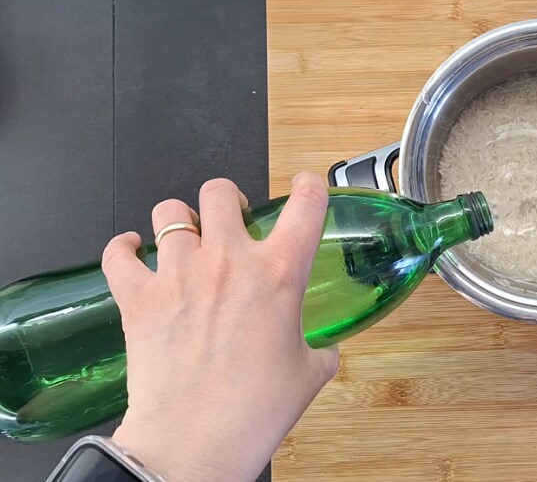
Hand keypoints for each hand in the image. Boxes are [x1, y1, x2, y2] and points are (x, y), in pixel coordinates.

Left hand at [101, 173, 337, 481]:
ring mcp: (178, 276)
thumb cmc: (254, 412)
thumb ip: (319, 348)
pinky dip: (125, 248)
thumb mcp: (309, 374)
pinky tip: (132, 251)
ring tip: (184, 238)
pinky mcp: (138, 298)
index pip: (306, 205)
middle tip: (232, 221)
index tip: (308, 187)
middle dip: (228, 200)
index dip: (311, 187)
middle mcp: (228, 263)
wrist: (194, 444)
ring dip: (179, 221)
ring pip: (169, 212)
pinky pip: (119, 253)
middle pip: (221, 191)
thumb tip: (321, 347)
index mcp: (280, 275)